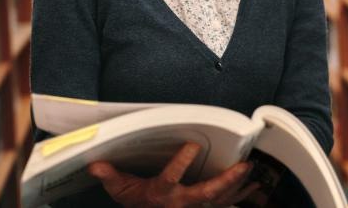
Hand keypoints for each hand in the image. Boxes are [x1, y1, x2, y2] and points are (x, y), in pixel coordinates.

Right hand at [87, 142, 258, 206]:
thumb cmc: (138, 204)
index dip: (181, 162)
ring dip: (237, 186)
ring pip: (220, 198)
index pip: (170, 177)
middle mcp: (181, 202)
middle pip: (207, 192)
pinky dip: (239, 196)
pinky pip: (225, 203)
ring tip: (251, 171)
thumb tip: (95, 164)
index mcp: (161, 193)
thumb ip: (111, 176)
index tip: (191, 146)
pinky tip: (252, 187)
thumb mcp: (122, 191)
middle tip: (242, 166)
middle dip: (226, 180)